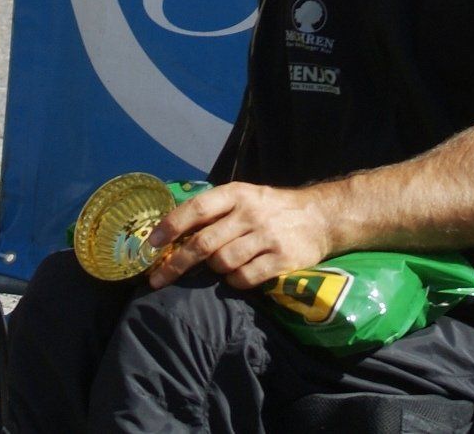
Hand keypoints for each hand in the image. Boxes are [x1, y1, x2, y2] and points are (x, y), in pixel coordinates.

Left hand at [143, 181, 336, 290]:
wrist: (321, 217)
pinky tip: (240, 273)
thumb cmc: (273, 208)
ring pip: (222, 263)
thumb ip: (216, 210)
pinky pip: (243, 278)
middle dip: (176, 264)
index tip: (152, 244)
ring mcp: (266, 237)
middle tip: (158, 278)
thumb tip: (173, 232)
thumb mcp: (246, 197)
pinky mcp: (281, 260)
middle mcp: (250, 213)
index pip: (197, 209)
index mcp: (237, 194)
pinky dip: (235, 280)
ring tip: (222, 264)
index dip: (171, 226)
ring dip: (214, 269)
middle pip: (203, 243)